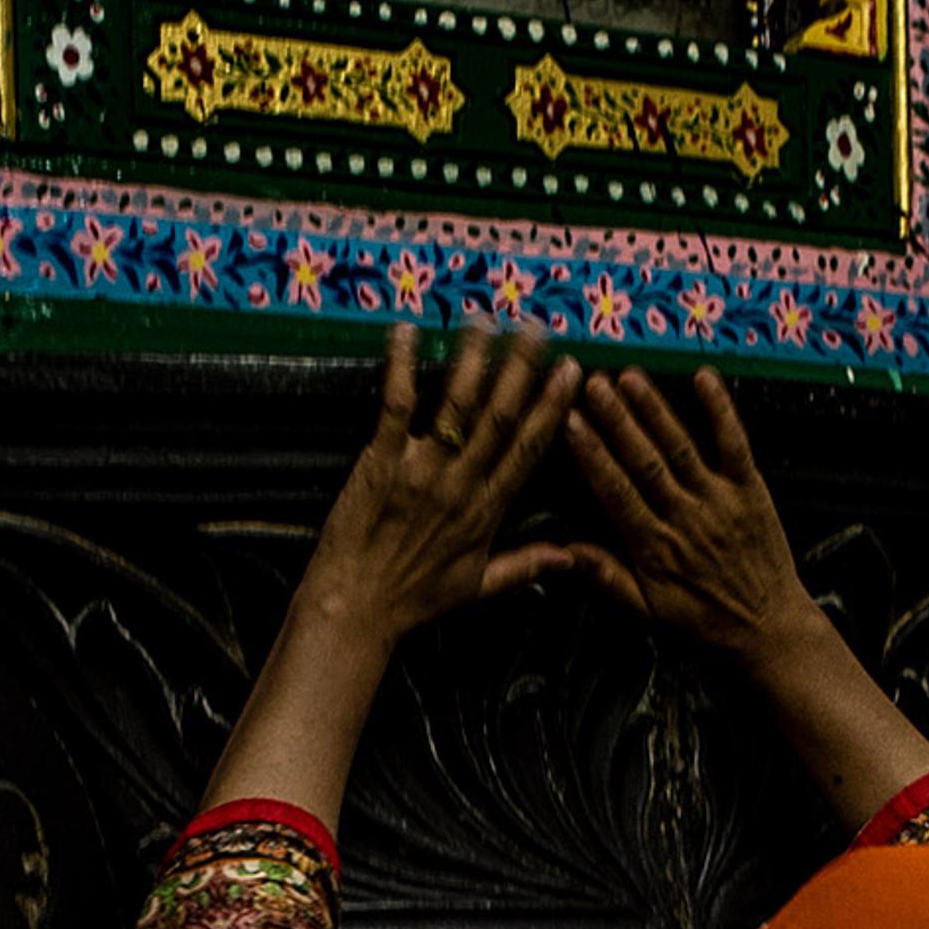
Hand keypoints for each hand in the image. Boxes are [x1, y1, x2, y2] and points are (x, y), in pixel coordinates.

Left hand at [297, 321, 589, 646]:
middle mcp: (461, 483)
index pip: (529, 449)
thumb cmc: (412, 600)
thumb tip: (570, 558)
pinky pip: (396, 405)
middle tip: (535, 327)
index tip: (571, 371)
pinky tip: (405, 332)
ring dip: (472, 358)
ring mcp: (421, 470)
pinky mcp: (381, 462)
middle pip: (500, 416)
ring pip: (456, 404)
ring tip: (485, 320)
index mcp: (487, 510)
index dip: (552, 407)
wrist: (356, 607)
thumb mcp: (477, 588)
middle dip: (520, 368)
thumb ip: (525, 565)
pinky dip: (399, 366)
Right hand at [561, 366, 819, 660]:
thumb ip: (605, 576)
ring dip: (655, 410)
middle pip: (644, 461)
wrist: (767, 627)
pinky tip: (703, 378)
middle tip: (593, 384)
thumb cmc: (704, 619)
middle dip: (617, 420)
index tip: (569, 422)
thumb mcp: (646, 611)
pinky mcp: (751, 489)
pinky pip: (734, 444)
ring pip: (681, 448)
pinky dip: (720, 410)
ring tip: (630, 377)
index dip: (591, 455)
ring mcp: (720, 500)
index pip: (615, 492)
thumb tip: (562, 552)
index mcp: (654, 547)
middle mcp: (685, 518)